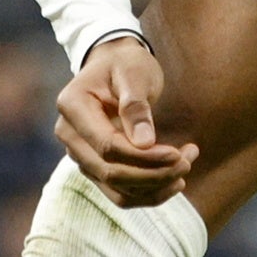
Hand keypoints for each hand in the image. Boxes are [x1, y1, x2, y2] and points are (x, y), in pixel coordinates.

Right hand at [54, 31, 197, 203]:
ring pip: (116, 189)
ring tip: (186, 167)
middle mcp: (69, 135)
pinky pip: (120, 193)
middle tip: (187, 162)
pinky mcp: (94, 167)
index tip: (177, 153)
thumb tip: (145, 144)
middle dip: (153, 175)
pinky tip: (174, 180)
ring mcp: (79, 154)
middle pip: (109, 172)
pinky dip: (149, 193)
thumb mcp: (134, 73)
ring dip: (155, 187)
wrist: (114, 64)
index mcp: (72, 106)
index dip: (143, 157)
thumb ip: (136, 106)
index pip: (107, 146)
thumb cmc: (125, 63)